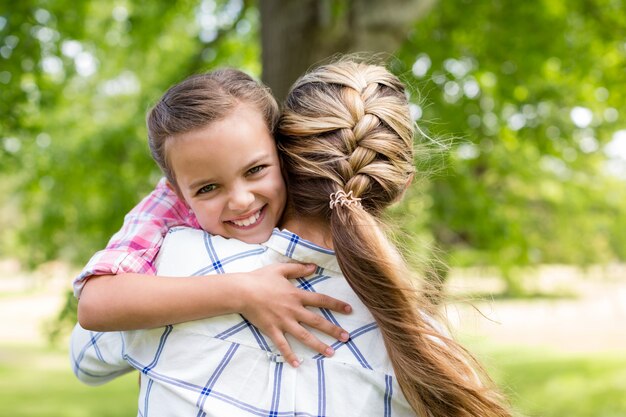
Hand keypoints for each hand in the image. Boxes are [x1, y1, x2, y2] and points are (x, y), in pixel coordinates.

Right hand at [237, 263, 351, 367]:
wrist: (242, 291)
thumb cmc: (259, 278)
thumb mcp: (280, 269)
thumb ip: (298, 268)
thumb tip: (314, 267)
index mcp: (296, 295)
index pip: (321, 300)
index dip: (336, 305)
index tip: (349, 310)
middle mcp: (293, 310)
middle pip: (317, 321)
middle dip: (333, 330)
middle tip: (346, 337)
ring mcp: (283, 321)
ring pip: (304, 335)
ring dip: (318, 345)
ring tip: (331, 353)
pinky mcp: (272, 330)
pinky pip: (282, 345)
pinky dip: (289, 355)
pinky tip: (297, 365)